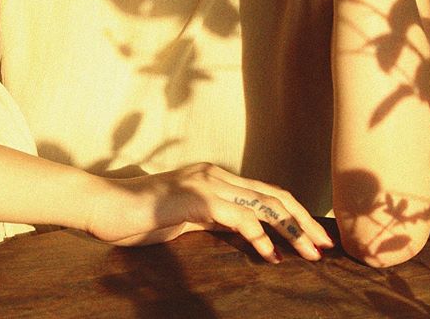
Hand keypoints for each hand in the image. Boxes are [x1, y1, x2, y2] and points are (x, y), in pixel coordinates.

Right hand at [86, 162, 332, 262]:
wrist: (105, 206)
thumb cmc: (140, 216)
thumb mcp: (184, 218)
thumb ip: (212, 220)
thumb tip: (246, 236)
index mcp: (215, 177)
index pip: (265, 193)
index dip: (293, 214)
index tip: (313, 238)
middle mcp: (216, 174)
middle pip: (273, 194)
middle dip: (303, 220)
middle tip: (324, 246)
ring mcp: (206, 182)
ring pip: (263, 202)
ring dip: (291, 228)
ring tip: (310, 252)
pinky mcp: (196, 197)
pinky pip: (238, 216)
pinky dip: (259, 235)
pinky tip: (269, 255)